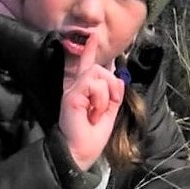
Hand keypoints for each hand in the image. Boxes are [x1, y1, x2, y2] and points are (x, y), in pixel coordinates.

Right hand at [59, 30, 124, 170]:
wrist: (80, 151)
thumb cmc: (91, 136)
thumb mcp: (109, 113)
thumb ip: (114, 95)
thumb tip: (117, 77)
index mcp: (86, 91)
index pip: (88, 67)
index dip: (90, 51)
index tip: (92, 37)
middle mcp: (77, 87)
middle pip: (101, 69)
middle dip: (112, 87)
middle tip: (104, 108)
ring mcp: (73, 90)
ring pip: (100, 75)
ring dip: (106, 96)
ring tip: (96, 112)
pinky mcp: (72, 95)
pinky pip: (94, 85)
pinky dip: (100, 100)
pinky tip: (92, 112)